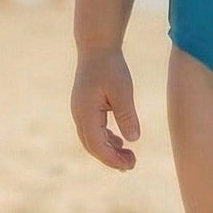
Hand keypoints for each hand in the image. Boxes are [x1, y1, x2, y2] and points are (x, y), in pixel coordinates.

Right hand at [71, 48, 140, 170]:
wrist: (97, 47)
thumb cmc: (111, 66)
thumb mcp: (123, 90)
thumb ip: (126, 115)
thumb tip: (133, 139)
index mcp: (86, 113)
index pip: (97, 145)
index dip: (112, 159)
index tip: (130, 165)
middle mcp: (79, 115)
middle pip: (92, 146)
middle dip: (111, 159)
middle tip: (132, 165)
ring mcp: (80, 111)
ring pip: (92, 139)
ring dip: (109, 150)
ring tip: (129, 157)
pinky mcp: (85, 106)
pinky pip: (93, 130)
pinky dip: (106, 139)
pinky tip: (119, 141)